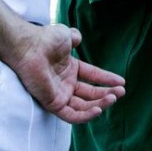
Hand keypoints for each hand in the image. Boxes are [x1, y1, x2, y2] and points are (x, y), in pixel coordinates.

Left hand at [6, 22, 125, 123]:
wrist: (29, 46)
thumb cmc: (44, 39)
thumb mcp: (65, 35)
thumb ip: (74, 37)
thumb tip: (78, 37)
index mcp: (69, 69)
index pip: (92, 77)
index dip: (107, 79)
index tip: (122, 81)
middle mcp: (65, 84)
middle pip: (91, 93)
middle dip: (107, 94)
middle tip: (121, 92)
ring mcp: (60, 95)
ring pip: (84, 106)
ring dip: (100, 104)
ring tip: (113, 98)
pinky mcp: (53, 103)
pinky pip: (72, 115)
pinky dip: (86, 115)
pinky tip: (98, 109)